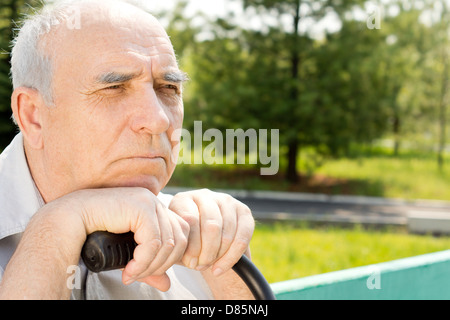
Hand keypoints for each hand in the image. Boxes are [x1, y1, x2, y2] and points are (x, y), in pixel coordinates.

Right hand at [64, 187, 188, 290]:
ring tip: (132, 274)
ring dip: (151, 266)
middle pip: (180, 238)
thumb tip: (167, 285)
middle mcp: (155, 202)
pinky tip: (128, 271)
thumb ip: (148, 266)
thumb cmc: (97, 235)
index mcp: (156, 209)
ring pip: (168, 242)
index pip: (182, 234)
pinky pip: (153, 242)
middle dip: (163, 264)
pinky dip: (142, 262)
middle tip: (139, 276)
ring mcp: (149, 202)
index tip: (151, 272)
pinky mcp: (141, 207)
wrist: (70, 221)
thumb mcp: (128, 254)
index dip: (171, 257)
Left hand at [169, 189, 254, 276]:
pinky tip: (221, 267)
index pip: (190, 220)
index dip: (191, 246)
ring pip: (227, 233)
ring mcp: (226, 201)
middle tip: (201, 266)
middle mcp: (205, 195)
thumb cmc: (186, 242)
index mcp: (183, 200)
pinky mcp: (243, 210)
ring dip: (219, 255)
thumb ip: (180, 248)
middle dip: (207, 252)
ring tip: (210, 266)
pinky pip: (243, 237)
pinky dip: (232, 257)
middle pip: (211, 226)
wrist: (204, 239)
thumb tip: (190, 260)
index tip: (190, 263)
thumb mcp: (178, 243)